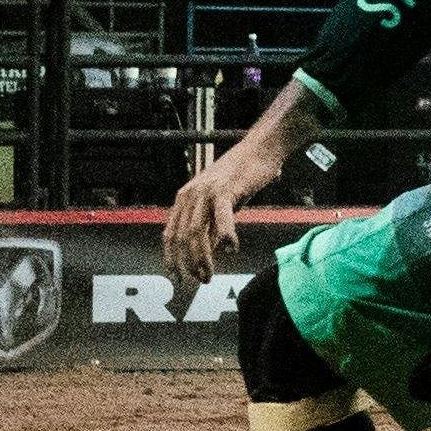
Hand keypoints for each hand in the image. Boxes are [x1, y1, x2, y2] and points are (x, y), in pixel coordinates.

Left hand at [165, 76, 331, 283]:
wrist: (260, 150)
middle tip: (200, 281)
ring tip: (210, 274)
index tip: (177, 277)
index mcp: (185, 198)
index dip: (171, 258)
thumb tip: (207, 253)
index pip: (170, 234)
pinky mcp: (225, 190)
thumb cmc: (242, 177)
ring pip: (196, 232)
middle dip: (188, 264)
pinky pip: (221, 219)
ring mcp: (206, 192)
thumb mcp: (220, 205)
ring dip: (202, 258)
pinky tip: (231, 249)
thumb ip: (211, 227)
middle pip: (182, 238)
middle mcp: (190, 195)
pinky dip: (225, 236)